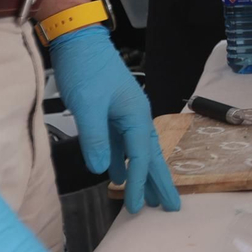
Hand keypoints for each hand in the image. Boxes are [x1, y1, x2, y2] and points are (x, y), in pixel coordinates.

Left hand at [48, 27, 180, 214]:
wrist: (80, 43)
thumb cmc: (86, 70)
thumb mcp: (88, 105)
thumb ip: (96, 138)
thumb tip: (104, 169)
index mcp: (136, 115)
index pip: (140, 157)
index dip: (139, 184)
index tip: (137, 208)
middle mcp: (136, 117)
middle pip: (151, 155)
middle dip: (160, 182)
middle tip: (171, 206)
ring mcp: (125, 116)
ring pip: (138, 152)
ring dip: (144, 175)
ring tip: (150, 198)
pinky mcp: (111, 115)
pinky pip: (122, 145)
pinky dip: (124, 161)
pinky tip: (119, 175)